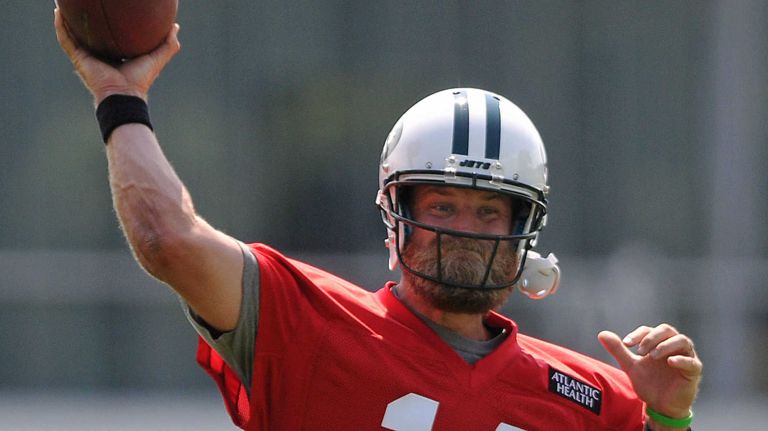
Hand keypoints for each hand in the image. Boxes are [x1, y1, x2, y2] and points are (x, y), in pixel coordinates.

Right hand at [54, 8, 180, 103]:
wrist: (124, 94)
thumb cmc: (140, 79)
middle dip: (85, 20)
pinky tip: (58, 12)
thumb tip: (175, 26)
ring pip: (73, 34)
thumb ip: (168, 44)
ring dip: (67, 19)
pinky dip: (61, 26)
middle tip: (84, 4)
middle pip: (89, 33)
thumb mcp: (158, 58)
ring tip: (64, 3)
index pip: (110, 36)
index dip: (108, 24)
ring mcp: (87, 57)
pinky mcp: (78, 59)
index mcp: (115, 55)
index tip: (109, 12)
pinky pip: (66, 40)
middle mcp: (99, 55)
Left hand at [598, 324, 701, 418]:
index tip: (626, 344)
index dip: (638, 334)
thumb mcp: (631, 366)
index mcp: (658, 343)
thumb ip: (618, 350)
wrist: (660, 406)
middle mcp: (673, 346)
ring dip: (665, 345)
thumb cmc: (649, 383)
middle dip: (651, 337)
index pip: (649, 330)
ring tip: (652, 355)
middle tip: (639, 351)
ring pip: (682, 341)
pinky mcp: (694, 371)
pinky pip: (692, 362)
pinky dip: (681, 359)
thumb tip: (601, 334)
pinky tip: (670, 361)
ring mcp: (686, 357)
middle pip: (667, 330)